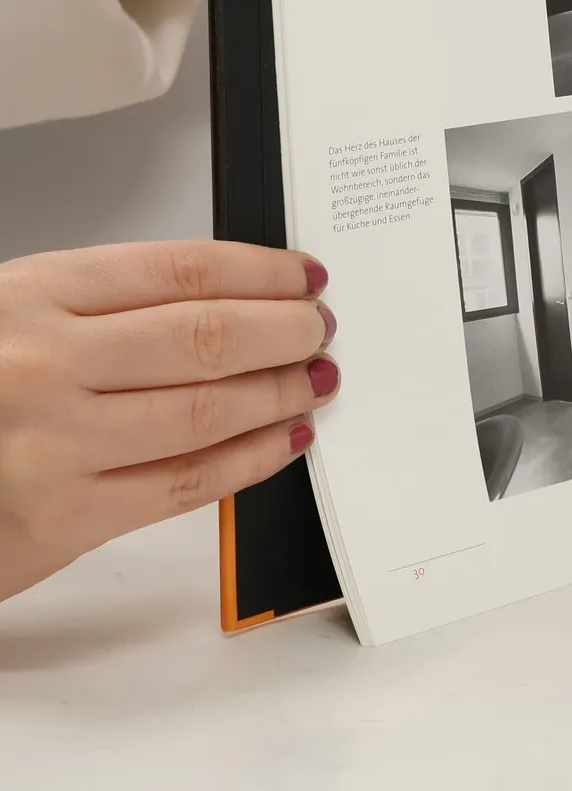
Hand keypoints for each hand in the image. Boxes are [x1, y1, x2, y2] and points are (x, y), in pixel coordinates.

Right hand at [0, 241, 338, 601]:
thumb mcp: (10, 317)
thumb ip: (102, 307)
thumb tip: (228, 299)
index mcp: (32, 296)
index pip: (184, 270)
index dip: (262, 272)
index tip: (303, 277)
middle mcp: (46, 365)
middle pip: (209, 336)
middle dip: (286, 331)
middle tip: (320, 330)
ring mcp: (56, 445)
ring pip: (209, 410)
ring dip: (281, 393)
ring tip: (314, 381)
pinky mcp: (64, 521)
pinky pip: (185, 484)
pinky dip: (250, 460)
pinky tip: (281, 440)